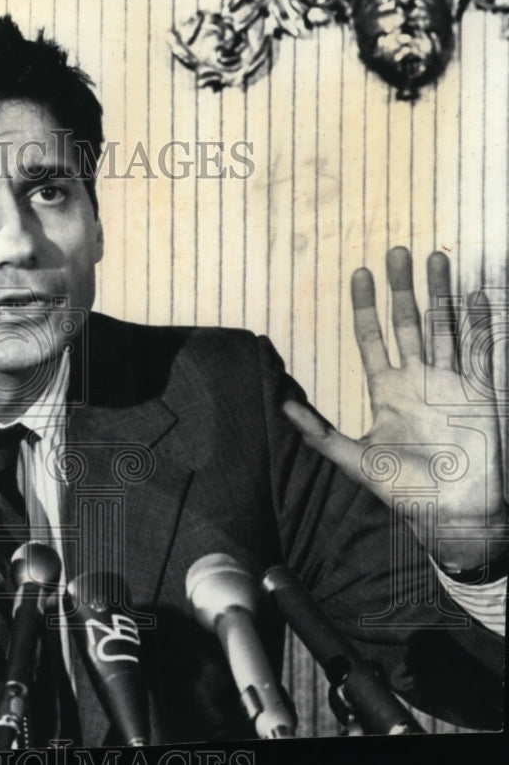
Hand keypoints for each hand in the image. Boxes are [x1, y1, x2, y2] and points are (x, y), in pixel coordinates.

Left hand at [282, 246, 506, 570]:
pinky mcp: (482, 394)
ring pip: (446, 326)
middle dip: (403, 287)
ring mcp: (452, 383)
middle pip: (408, 322)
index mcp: (388, 390)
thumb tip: (282, 409)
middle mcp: (419, 379)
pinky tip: (478, 296)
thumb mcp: (355, 460)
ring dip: (442, 294)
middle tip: (397, 251)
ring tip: (436, 259)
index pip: (372, 337)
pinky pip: (483, 351)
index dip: (365, 306)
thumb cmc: (404, 489)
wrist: (452, 514)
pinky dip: (482, 324)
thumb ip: (319, 434)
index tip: (360, 273)